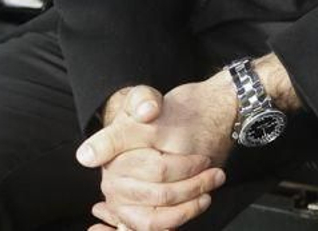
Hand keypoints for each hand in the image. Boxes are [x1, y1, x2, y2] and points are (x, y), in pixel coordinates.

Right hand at [79, 79, 235, 229]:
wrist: (169, 134)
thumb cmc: (157, 118)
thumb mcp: (147, 99)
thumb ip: (143, 100)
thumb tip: (148, 110)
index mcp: (111, 150)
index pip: (115, 147)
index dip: (108, 150)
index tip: (103, 155)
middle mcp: (111, 179)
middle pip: (156, 186)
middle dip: (191, 180)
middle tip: (213, 171)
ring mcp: (119, 201)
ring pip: (155, 214)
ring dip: (189, 203)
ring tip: (210, 187)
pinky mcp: (133, 217)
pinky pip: (154, 226)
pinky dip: (179, 218)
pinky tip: (198, 202)